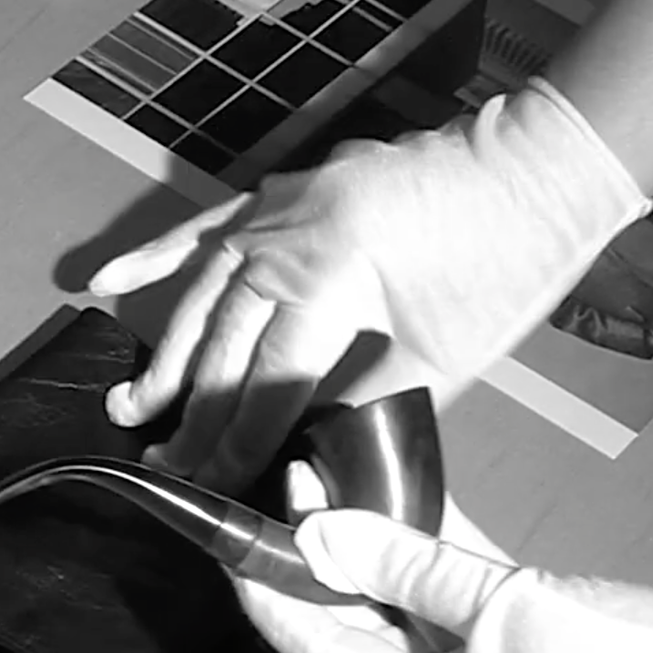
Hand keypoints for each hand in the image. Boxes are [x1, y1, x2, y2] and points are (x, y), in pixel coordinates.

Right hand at [86, 79, 647, 489]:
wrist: (542, 167)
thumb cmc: (509, 262)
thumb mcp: (442, 355)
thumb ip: (363, 401)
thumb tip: (306, 448)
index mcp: (331, 275)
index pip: (266, 379)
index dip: (237, 442)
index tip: (211, 485)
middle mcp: (287, 234)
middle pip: (226, 341)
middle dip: (194, 411)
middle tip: (164, 464)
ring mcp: (280, 203)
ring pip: (205, 290)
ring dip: (168, 352)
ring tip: (132, 404)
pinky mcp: (287, 187)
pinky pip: (209, 224)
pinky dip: (160, 254)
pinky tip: (110, 282)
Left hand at [233, 494, 652, 652]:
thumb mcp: (502, 608)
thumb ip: (407, 564)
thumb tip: (319, 532)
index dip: (274, 592)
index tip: (234, 539)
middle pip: (358, 626)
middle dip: (320, 555)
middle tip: (287, 483)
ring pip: (406, 601)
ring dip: (373, 541)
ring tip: (332, 474)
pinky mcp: (526, 638)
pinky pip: (458, 589)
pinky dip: (431, 543)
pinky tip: (400, 487)